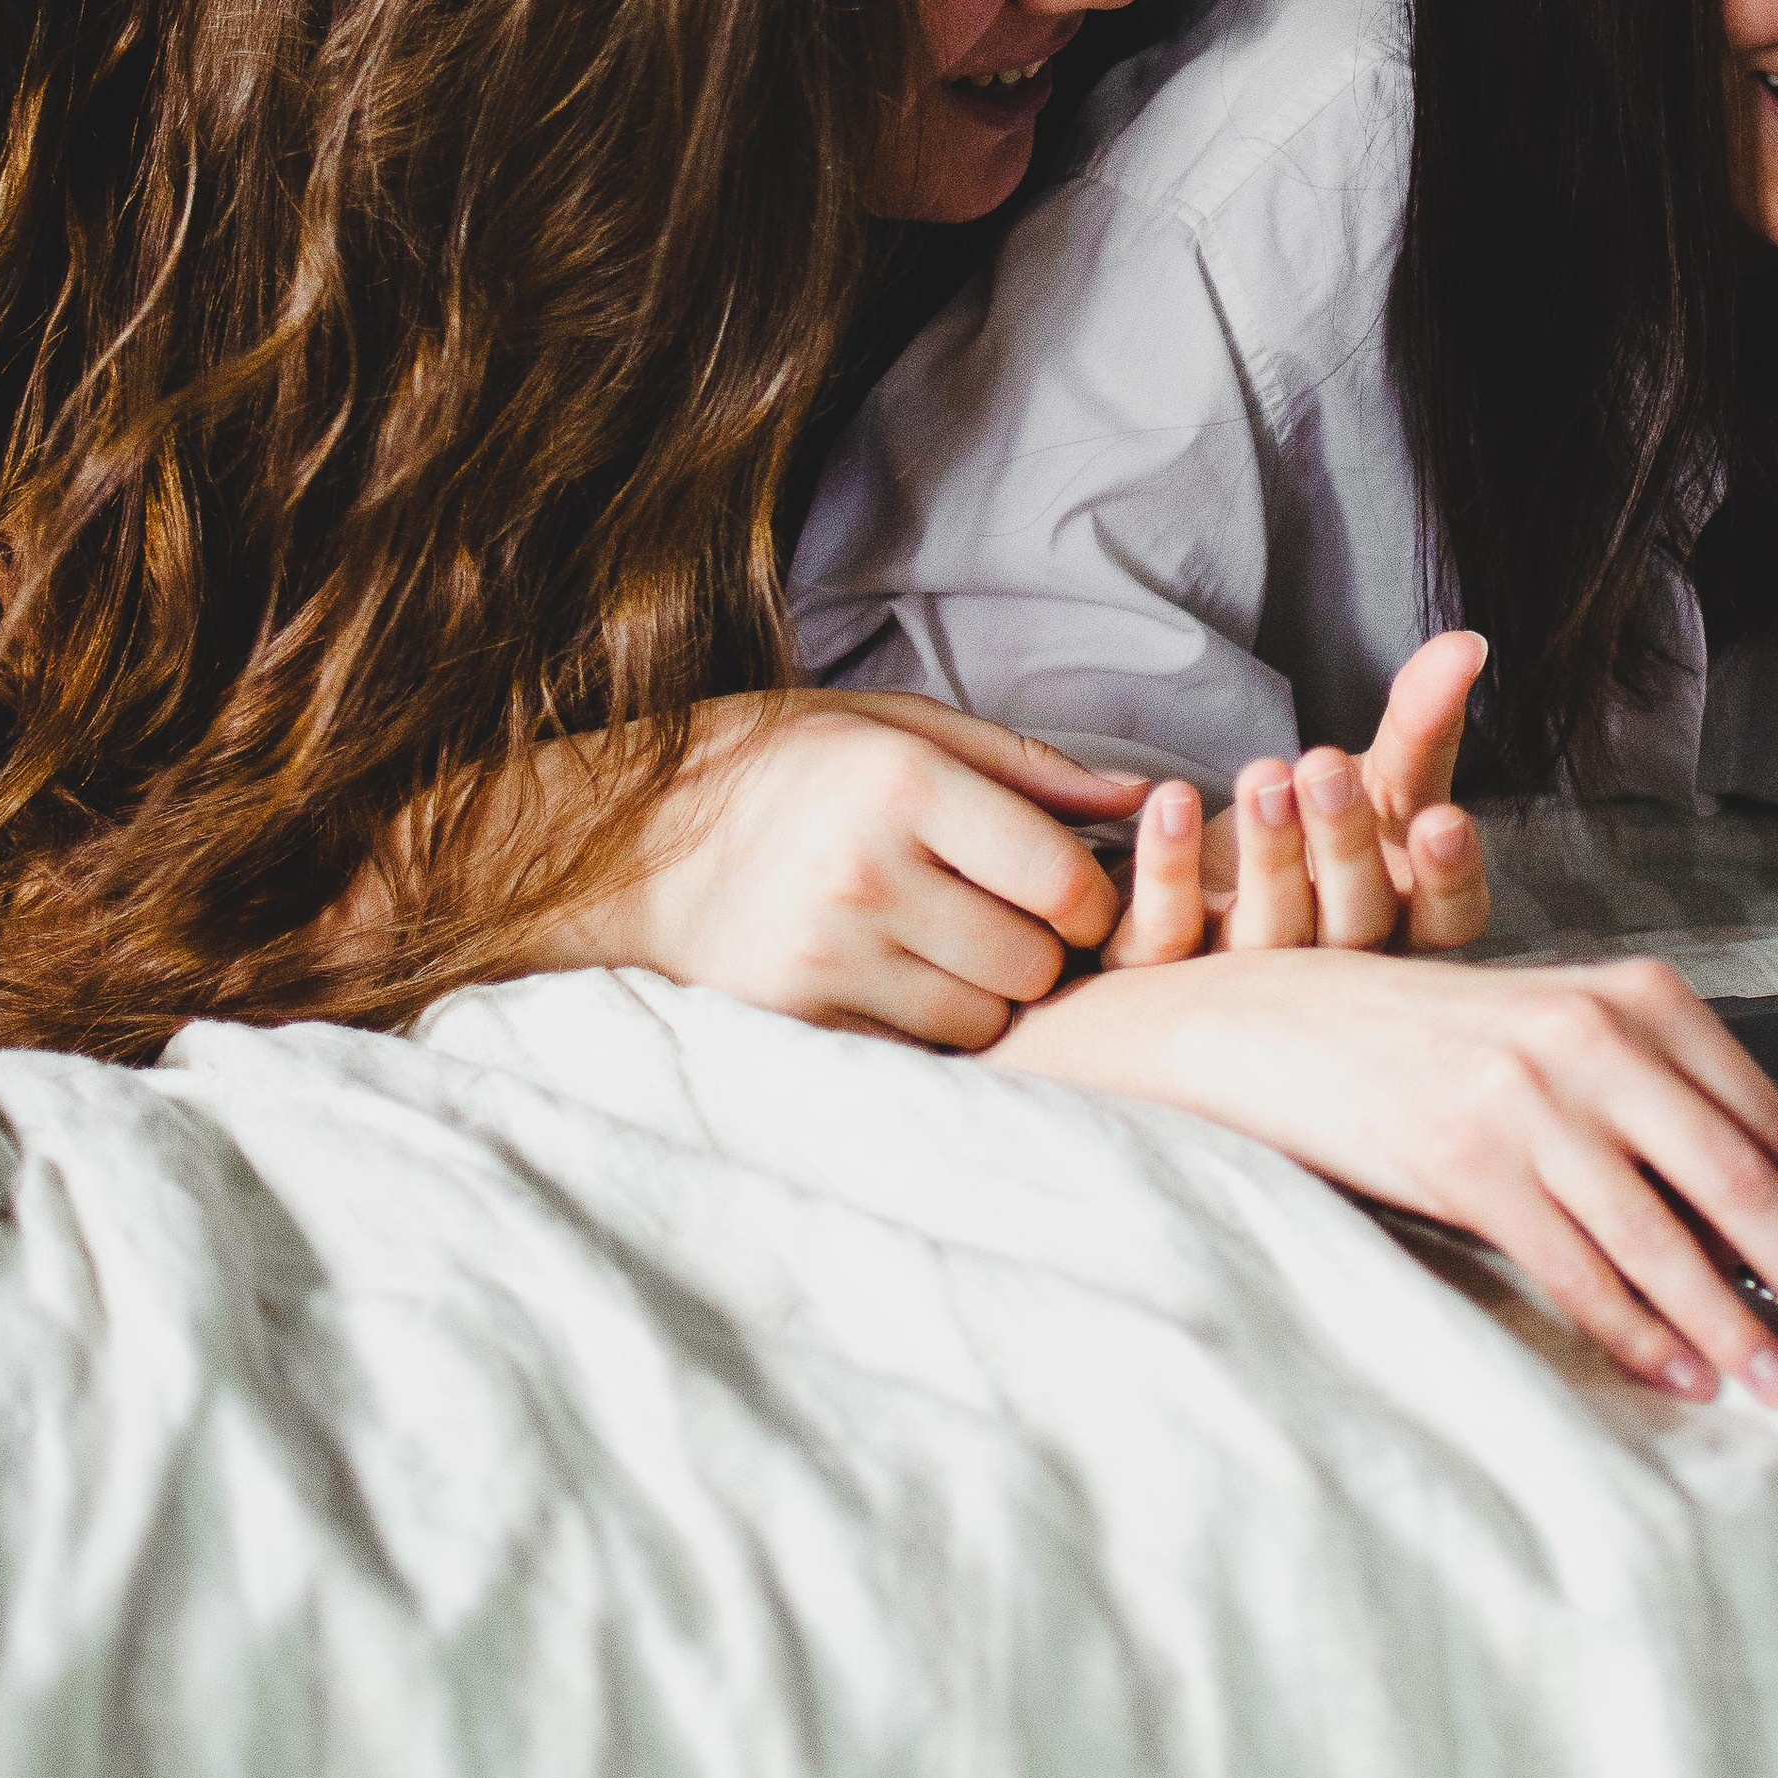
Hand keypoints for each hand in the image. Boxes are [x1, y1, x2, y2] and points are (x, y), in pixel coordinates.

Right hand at [530, 689, 1152, 1049]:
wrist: (628, 842)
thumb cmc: (782, 765)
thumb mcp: (900, 725)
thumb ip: (1028, 767)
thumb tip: (1149, 798)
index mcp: (904, 786)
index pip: (1062, 882)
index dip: (1087, 896)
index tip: (1065, 888)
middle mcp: (867, 875)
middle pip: (1034, 965)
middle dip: (1041, 952)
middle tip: (1006, 919)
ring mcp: (828, 956)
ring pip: (985, 1020)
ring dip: (989, 997)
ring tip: (949, 946)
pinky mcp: (798, 1019)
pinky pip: (918, 1051)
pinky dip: (929, 1026)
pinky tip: (901, 978)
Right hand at [998, 945, 1777, 1404]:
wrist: (1293, 1025)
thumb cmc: (1443, 1042)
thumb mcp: (1567, 1038)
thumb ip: (1663, 1102)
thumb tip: (1774, 1223)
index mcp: (1638, 999)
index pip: (1770, 1122)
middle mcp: (1593, 1038)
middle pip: (1738, 1181)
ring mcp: (1528, 1098)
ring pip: (1664, 1238)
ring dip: (1733, 1326)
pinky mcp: (1466, 1160)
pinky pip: (1577, 1268)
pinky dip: (1638, 1332)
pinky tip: (1678, 1372)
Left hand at [1103, 632, 1493, 963]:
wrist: (1208, 872)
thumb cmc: (1320, 827)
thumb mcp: (1379, 775)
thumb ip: (1421, 720)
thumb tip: (1466, 643)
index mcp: (1405, 922)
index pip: (1449, 919)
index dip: (1447, 877)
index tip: (1443, 819)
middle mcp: (1335, 967)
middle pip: (1356, 925)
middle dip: (1342, 842)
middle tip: (1323, 764)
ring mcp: (1250, 983)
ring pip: (1268, 937)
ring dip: (1266, 854)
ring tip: (1262, 774)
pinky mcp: (1168, 970)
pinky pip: (1166, 938)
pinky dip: (1167, 871)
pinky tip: (1173, 800)